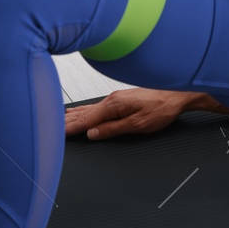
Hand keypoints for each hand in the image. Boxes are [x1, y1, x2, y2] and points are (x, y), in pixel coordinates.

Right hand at [64, 89, 194, 139]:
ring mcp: (115, 98)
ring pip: (88, 109)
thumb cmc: (163, 107)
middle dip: (66, 121)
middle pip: (83, 113)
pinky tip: (81, 111)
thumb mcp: (138, 124)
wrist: (178, 94)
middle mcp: (112, 99)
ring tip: (59, 120)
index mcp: (113, 105)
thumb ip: (113, 129)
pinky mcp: (120, 99)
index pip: (86, 120)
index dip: (70, 128)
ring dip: (72, 115)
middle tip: (50, 128)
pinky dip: (84, 110)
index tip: (57, 134)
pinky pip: (96, 106)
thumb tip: (93, 134)